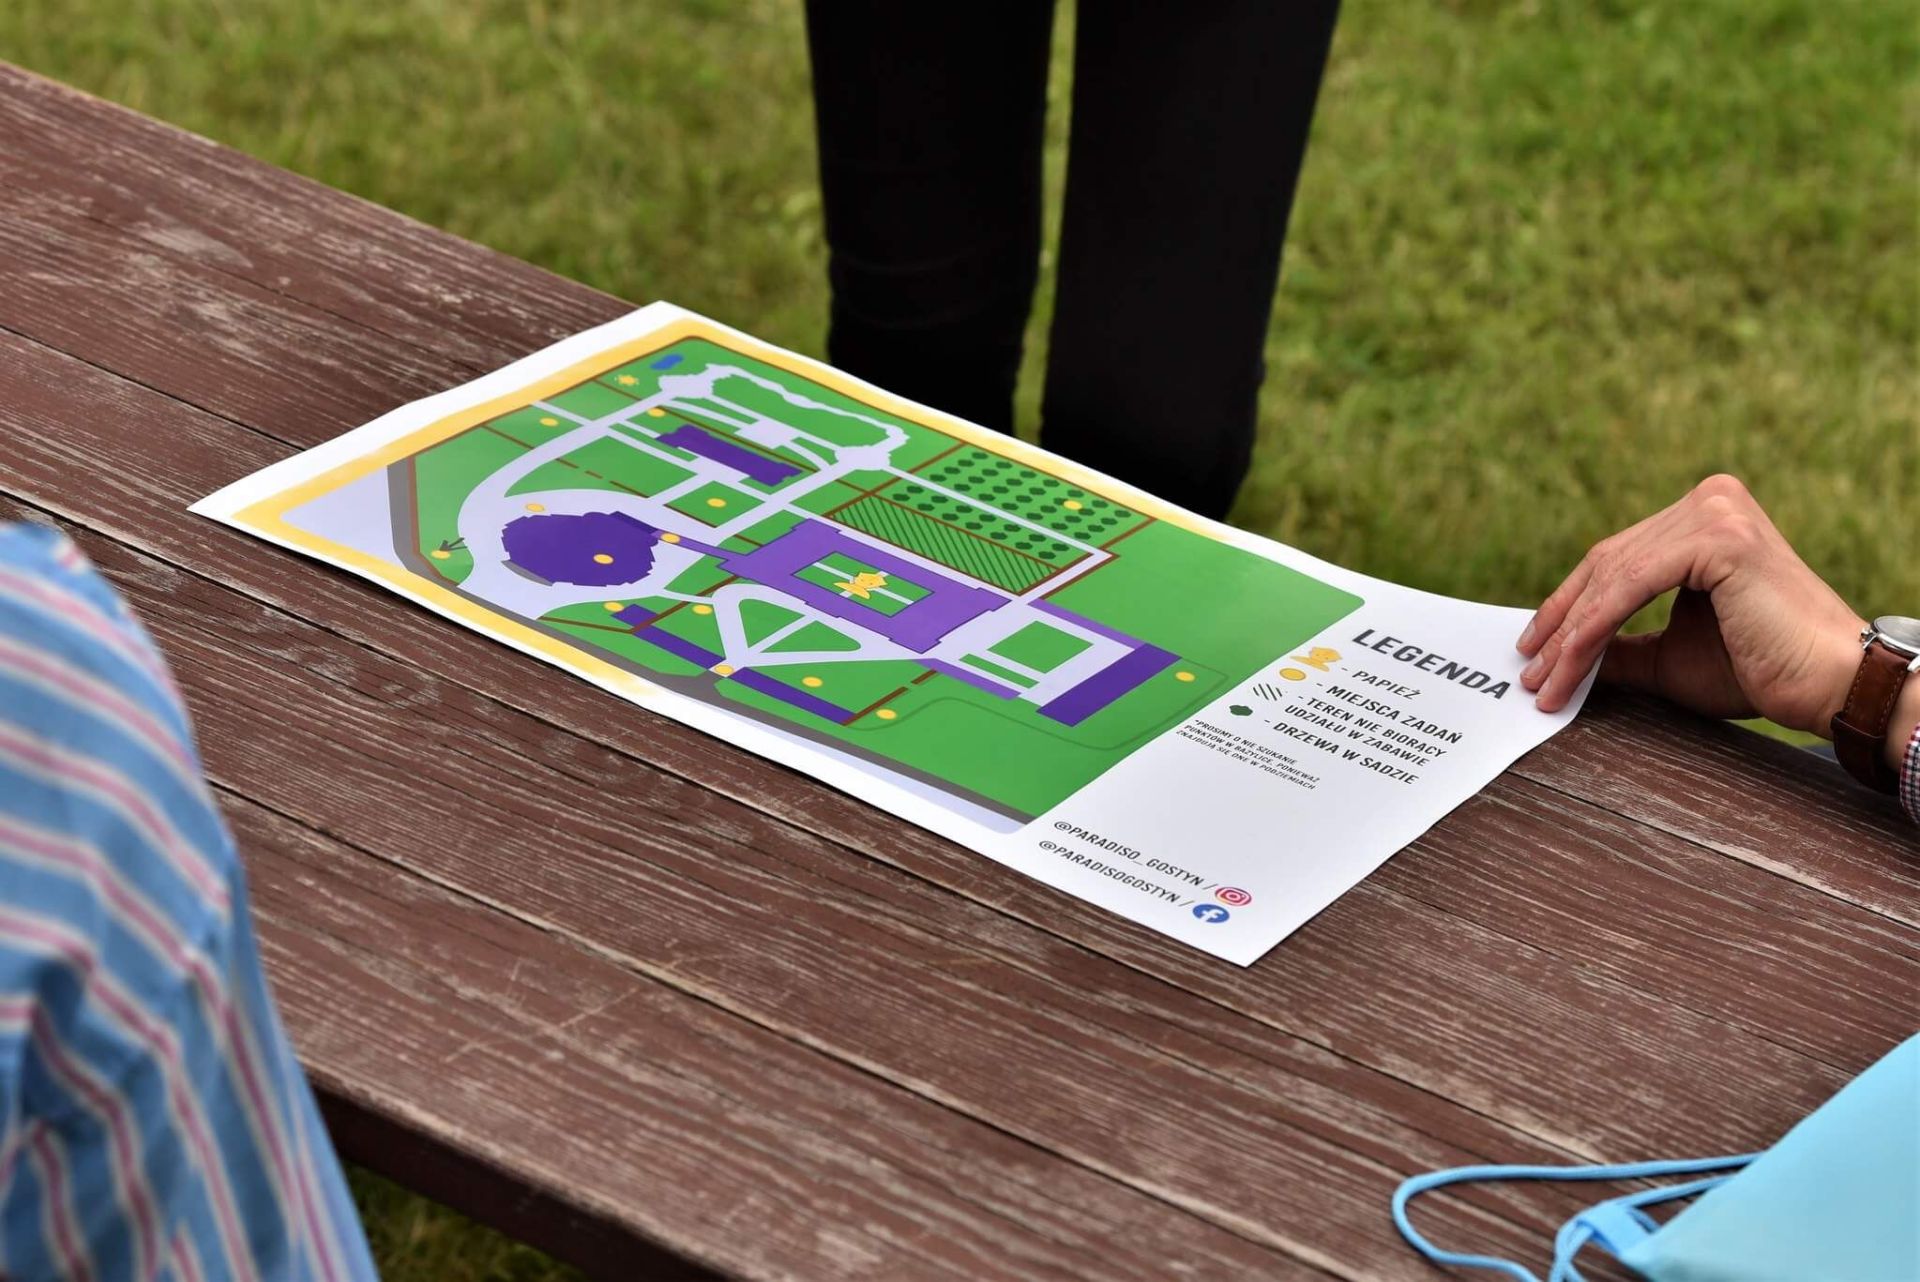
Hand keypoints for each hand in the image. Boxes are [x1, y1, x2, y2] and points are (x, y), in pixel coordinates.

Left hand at [1516, 475, 1864, 736]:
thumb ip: (1618, 646)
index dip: (1567, 607)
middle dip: (1560, 623)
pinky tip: (1570, 664)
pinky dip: (1594, 629)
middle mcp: (1710, 500)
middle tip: (1529, 672)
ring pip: (1612, 578)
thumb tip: (1560, 656)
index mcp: (1704, 517)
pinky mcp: (1718, 537)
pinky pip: (1630, 587)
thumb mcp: (1669, 655)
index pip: (1616, 559)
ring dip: (1569, 636)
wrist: (1830, 685)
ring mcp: (1715, 511)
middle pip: (1607, 563)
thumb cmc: (1761, 671)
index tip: (1534, 650)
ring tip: (1544, 682)